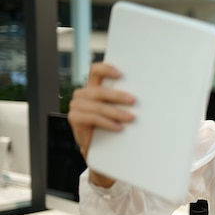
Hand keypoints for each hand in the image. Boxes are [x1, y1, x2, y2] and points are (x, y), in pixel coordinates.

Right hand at [67, 63, 134, 185]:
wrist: (99, 145)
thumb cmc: (110, 123)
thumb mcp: (115, 108)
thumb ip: (121, 99)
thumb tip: (140, 96)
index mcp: (93, 86)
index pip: (95, 70)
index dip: (106, 69)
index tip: (120, 74)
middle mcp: (82, 94)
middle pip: (99, 90)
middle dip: (117, 96)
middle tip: (133, 101)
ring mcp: (76, 106)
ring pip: (98, 106)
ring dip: (116, 112)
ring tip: (130, 118)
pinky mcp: (74, 118)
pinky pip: (93, 118)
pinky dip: (108, 123)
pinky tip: (119, 127)